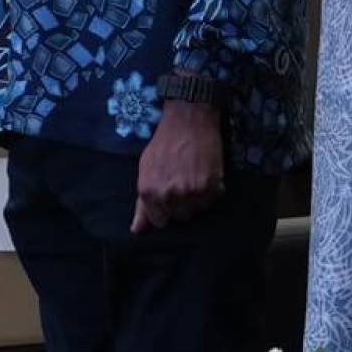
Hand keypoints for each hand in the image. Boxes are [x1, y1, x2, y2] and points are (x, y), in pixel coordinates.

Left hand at [132, 98, 224, 230]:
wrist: (188, 120)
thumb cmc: (164, 144)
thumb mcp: (145, 170)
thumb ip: (142, 204)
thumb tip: (137, 231)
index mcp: (149, 193)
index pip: (161, 221)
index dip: (167, 209)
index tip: (171, 197)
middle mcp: (169, 195)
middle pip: (181, 217)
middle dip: (183, 204)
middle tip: (186, 184)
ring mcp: (190, 191)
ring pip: (199, 210)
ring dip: (200, 198)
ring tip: (198, 179)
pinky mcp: (211, 184)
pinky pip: (214, 198)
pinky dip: (214, 189)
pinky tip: (209, 175)